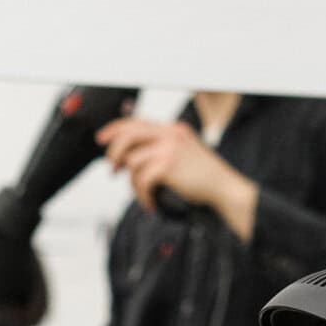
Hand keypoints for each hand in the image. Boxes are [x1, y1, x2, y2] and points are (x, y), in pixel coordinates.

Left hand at [97, 115, 258, 240]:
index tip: (101, 139)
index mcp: (173, 129)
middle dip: (113, 153)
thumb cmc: (204, 179)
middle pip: (128, 136)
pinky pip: (141, 180)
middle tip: (111, 171)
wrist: (224, 189)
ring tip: (144, 196)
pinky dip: (143, 196)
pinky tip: (151, 204)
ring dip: (133, 185)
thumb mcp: (183, 156)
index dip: (115, 128)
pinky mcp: (167, 165)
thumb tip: (126, 160)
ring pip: (132, 163)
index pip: (136, 122)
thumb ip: (159, 152)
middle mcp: (170, 134)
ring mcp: (169, 148)